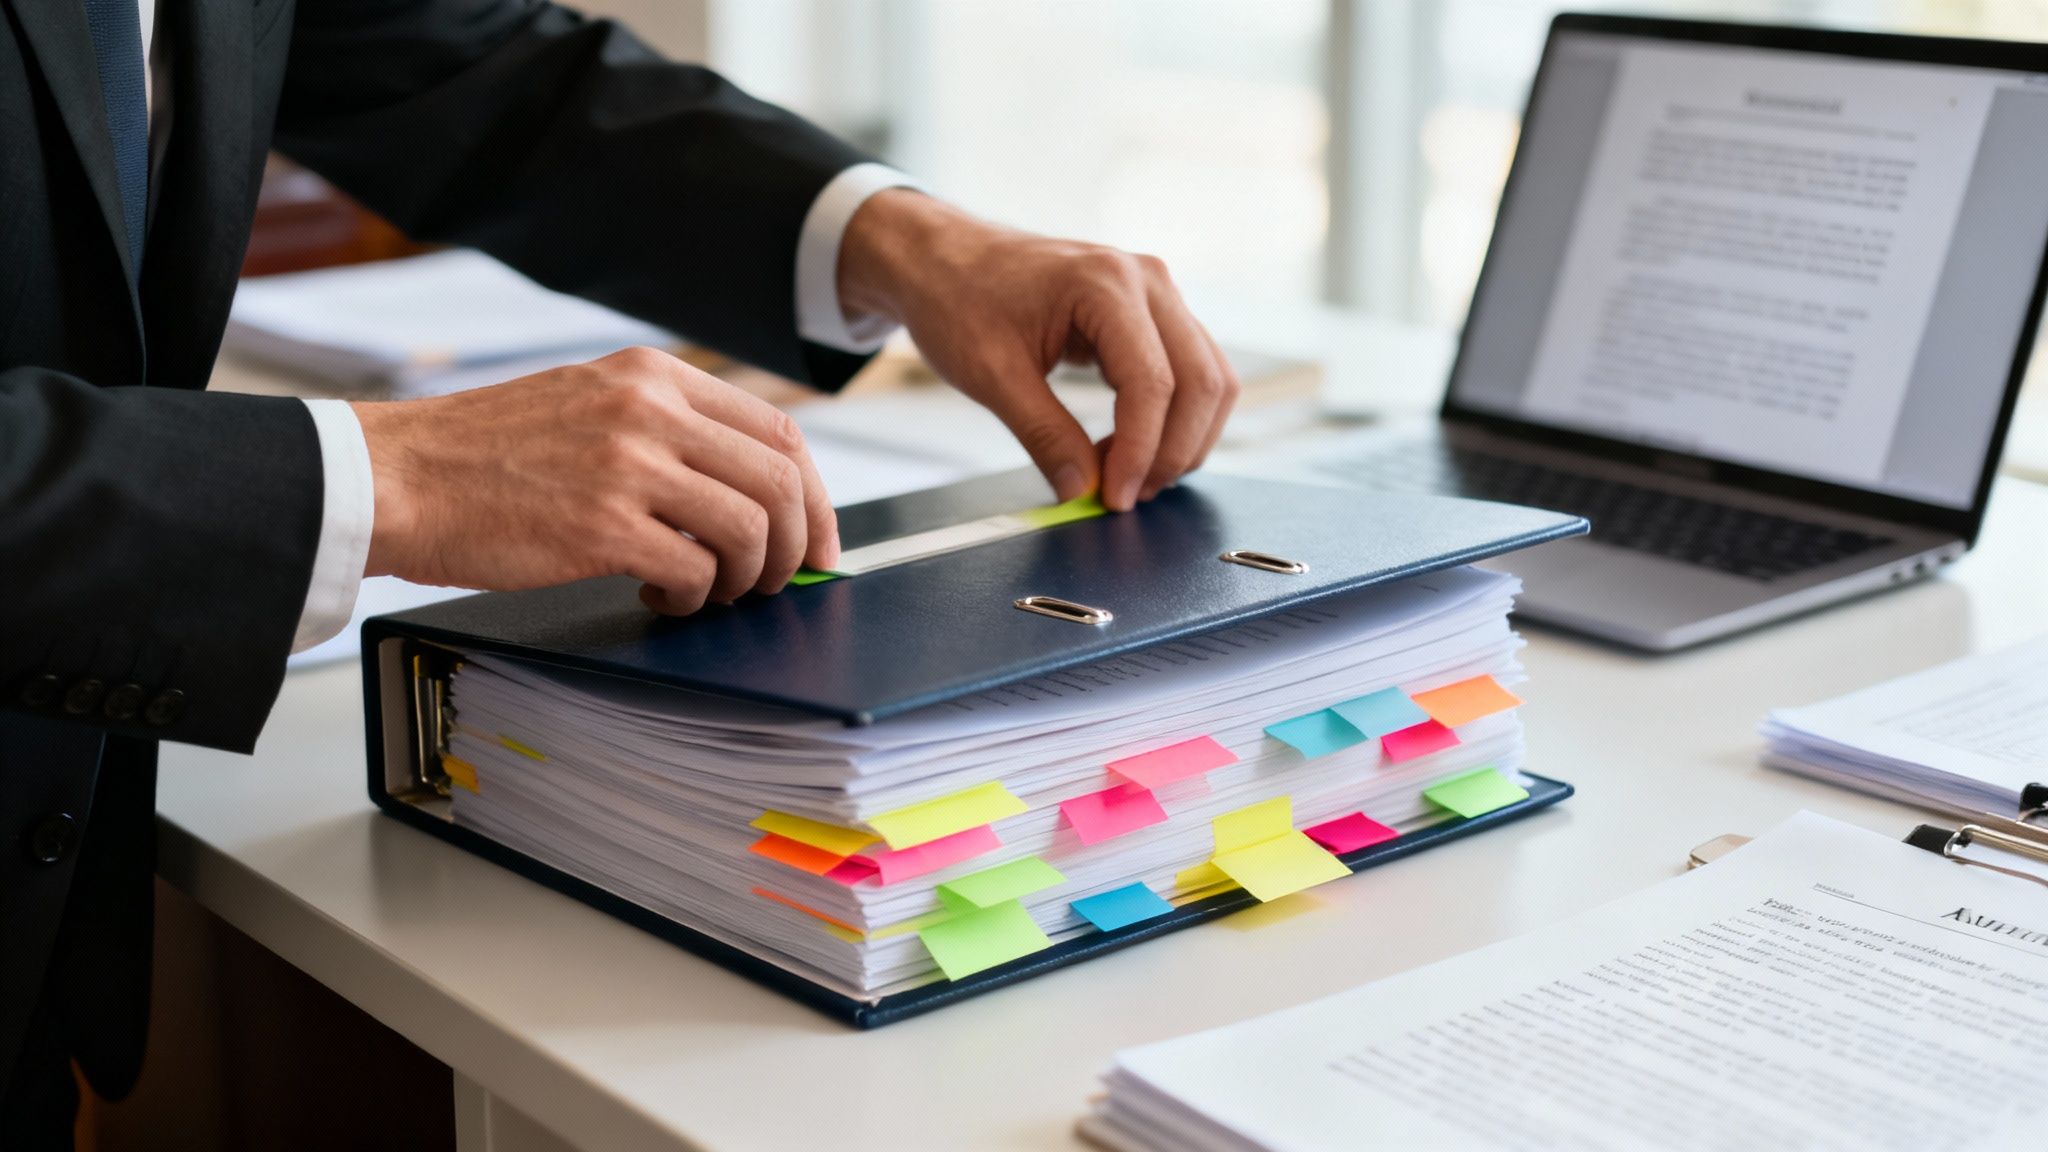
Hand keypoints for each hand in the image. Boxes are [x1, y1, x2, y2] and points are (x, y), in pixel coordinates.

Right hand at [351, 346, 838, 614]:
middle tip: (775, 583)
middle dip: (796, 547)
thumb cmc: (488, 454)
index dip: (814, 497)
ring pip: (751, 530)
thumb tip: (748, 488)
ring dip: (746, 578)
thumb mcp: (590, 404)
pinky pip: (697, 571)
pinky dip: (694, 595)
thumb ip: (666, 428)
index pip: (779, 432)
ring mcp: (629, 466)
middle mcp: (650, 410)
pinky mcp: (604, 526)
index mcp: (654, 376)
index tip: (817, 542)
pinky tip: (660, 593)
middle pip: (782, 483)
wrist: (399, 476)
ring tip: (708, 591)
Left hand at [837, 191, 1238, 510]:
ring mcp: (1156, 293)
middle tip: (1127, 496)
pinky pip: (1191, 371)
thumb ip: (1044, 436)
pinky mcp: (1152, 312)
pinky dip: (1173, 418)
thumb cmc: (958, 298)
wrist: (943, 258)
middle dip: (1172, 452)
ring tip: (1127, 476)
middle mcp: (1146, 280)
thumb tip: (1082, 491)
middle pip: (1201, 382)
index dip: (1140, 452)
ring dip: (1182, 439)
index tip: (1113, 498)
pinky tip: (1127, 446)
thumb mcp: (991, 376)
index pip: (1152, 383)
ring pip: (1209, 379)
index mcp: (1105, 284)